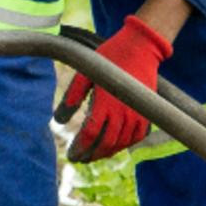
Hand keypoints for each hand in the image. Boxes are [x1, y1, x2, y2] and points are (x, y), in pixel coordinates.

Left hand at [59, 15, 170, 161]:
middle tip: (80, 158)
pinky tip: (115, 145)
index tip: (71, 154)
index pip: (91, 134)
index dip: (80, 147)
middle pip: (106, 144)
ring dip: (107, 152)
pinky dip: (125, 144)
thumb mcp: (85, 73)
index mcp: (106, 102)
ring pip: (122, 143)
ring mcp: (138, 113)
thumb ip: (72, 96)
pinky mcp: (147, 111)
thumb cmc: (110, 57)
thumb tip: (58, 120)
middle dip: (91, 154)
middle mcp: (123, 112)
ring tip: (94, 154)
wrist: (140, 47)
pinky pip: (137, 136)